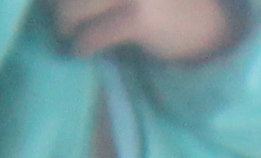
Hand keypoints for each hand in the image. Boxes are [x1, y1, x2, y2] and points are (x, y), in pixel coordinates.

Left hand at [52, 0, 236, 61]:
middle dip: (60, 4)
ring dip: (66, 23)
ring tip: (69, 32)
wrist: (205, 23)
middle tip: (61, 18)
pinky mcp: (139, 18)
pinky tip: (82, 50)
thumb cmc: (161, 0)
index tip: (57, 7)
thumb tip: (55, 3)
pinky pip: (93, 34)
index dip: (60, 2)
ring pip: (76, 6)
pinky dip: (83, 45)